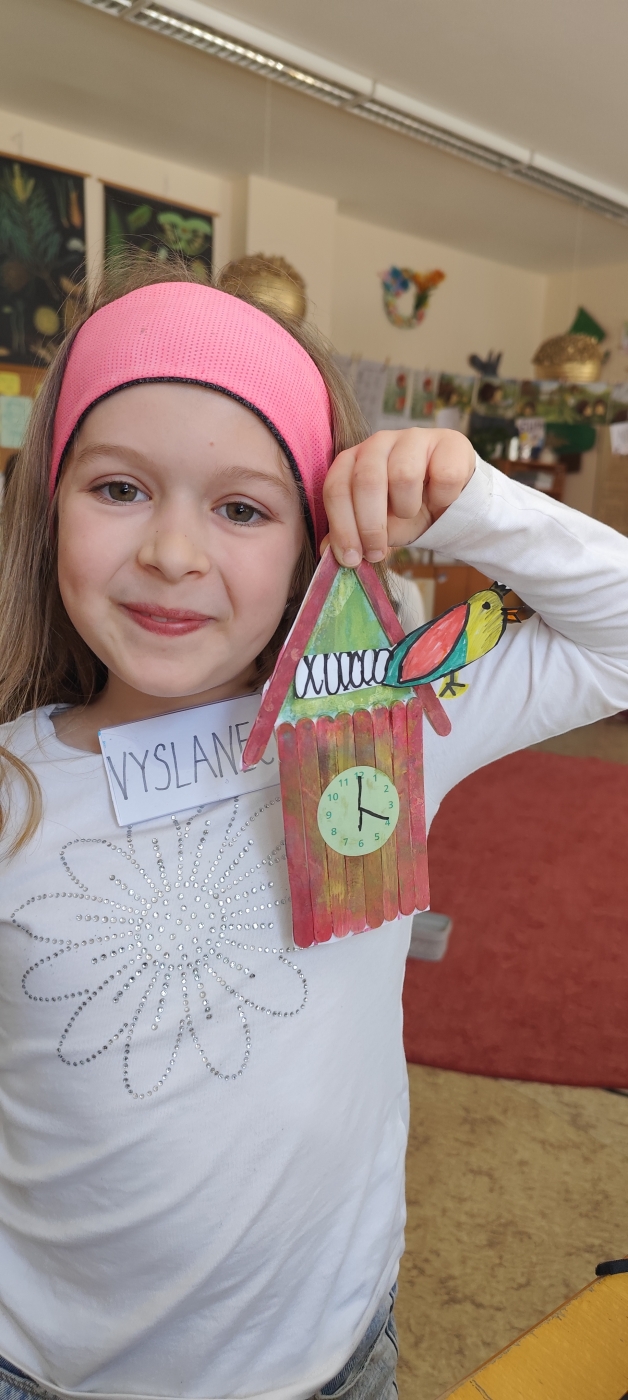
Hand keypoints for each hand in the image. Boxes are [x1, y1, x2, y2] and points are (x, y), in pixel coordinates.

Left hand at [321, 427, 474, 565]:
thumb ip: (351, 534)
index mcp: (353, 460)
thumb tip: (326, 551)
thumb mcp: (377, 525)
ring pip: (404, 476)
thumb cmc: (406, 508)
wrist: (450, 498)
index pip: (336, 488)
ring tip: (411, 512)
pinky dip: (442, 499)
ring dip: (407, 508)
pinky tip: (441, 501)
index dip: (342, 527)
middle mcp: (379, 443)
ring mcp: (414, 438)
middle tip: (377, 552)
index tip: (351, 558)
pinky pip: (443, 476)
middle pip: (366, 481)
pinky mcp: (449, 442)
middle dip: (369, 525)